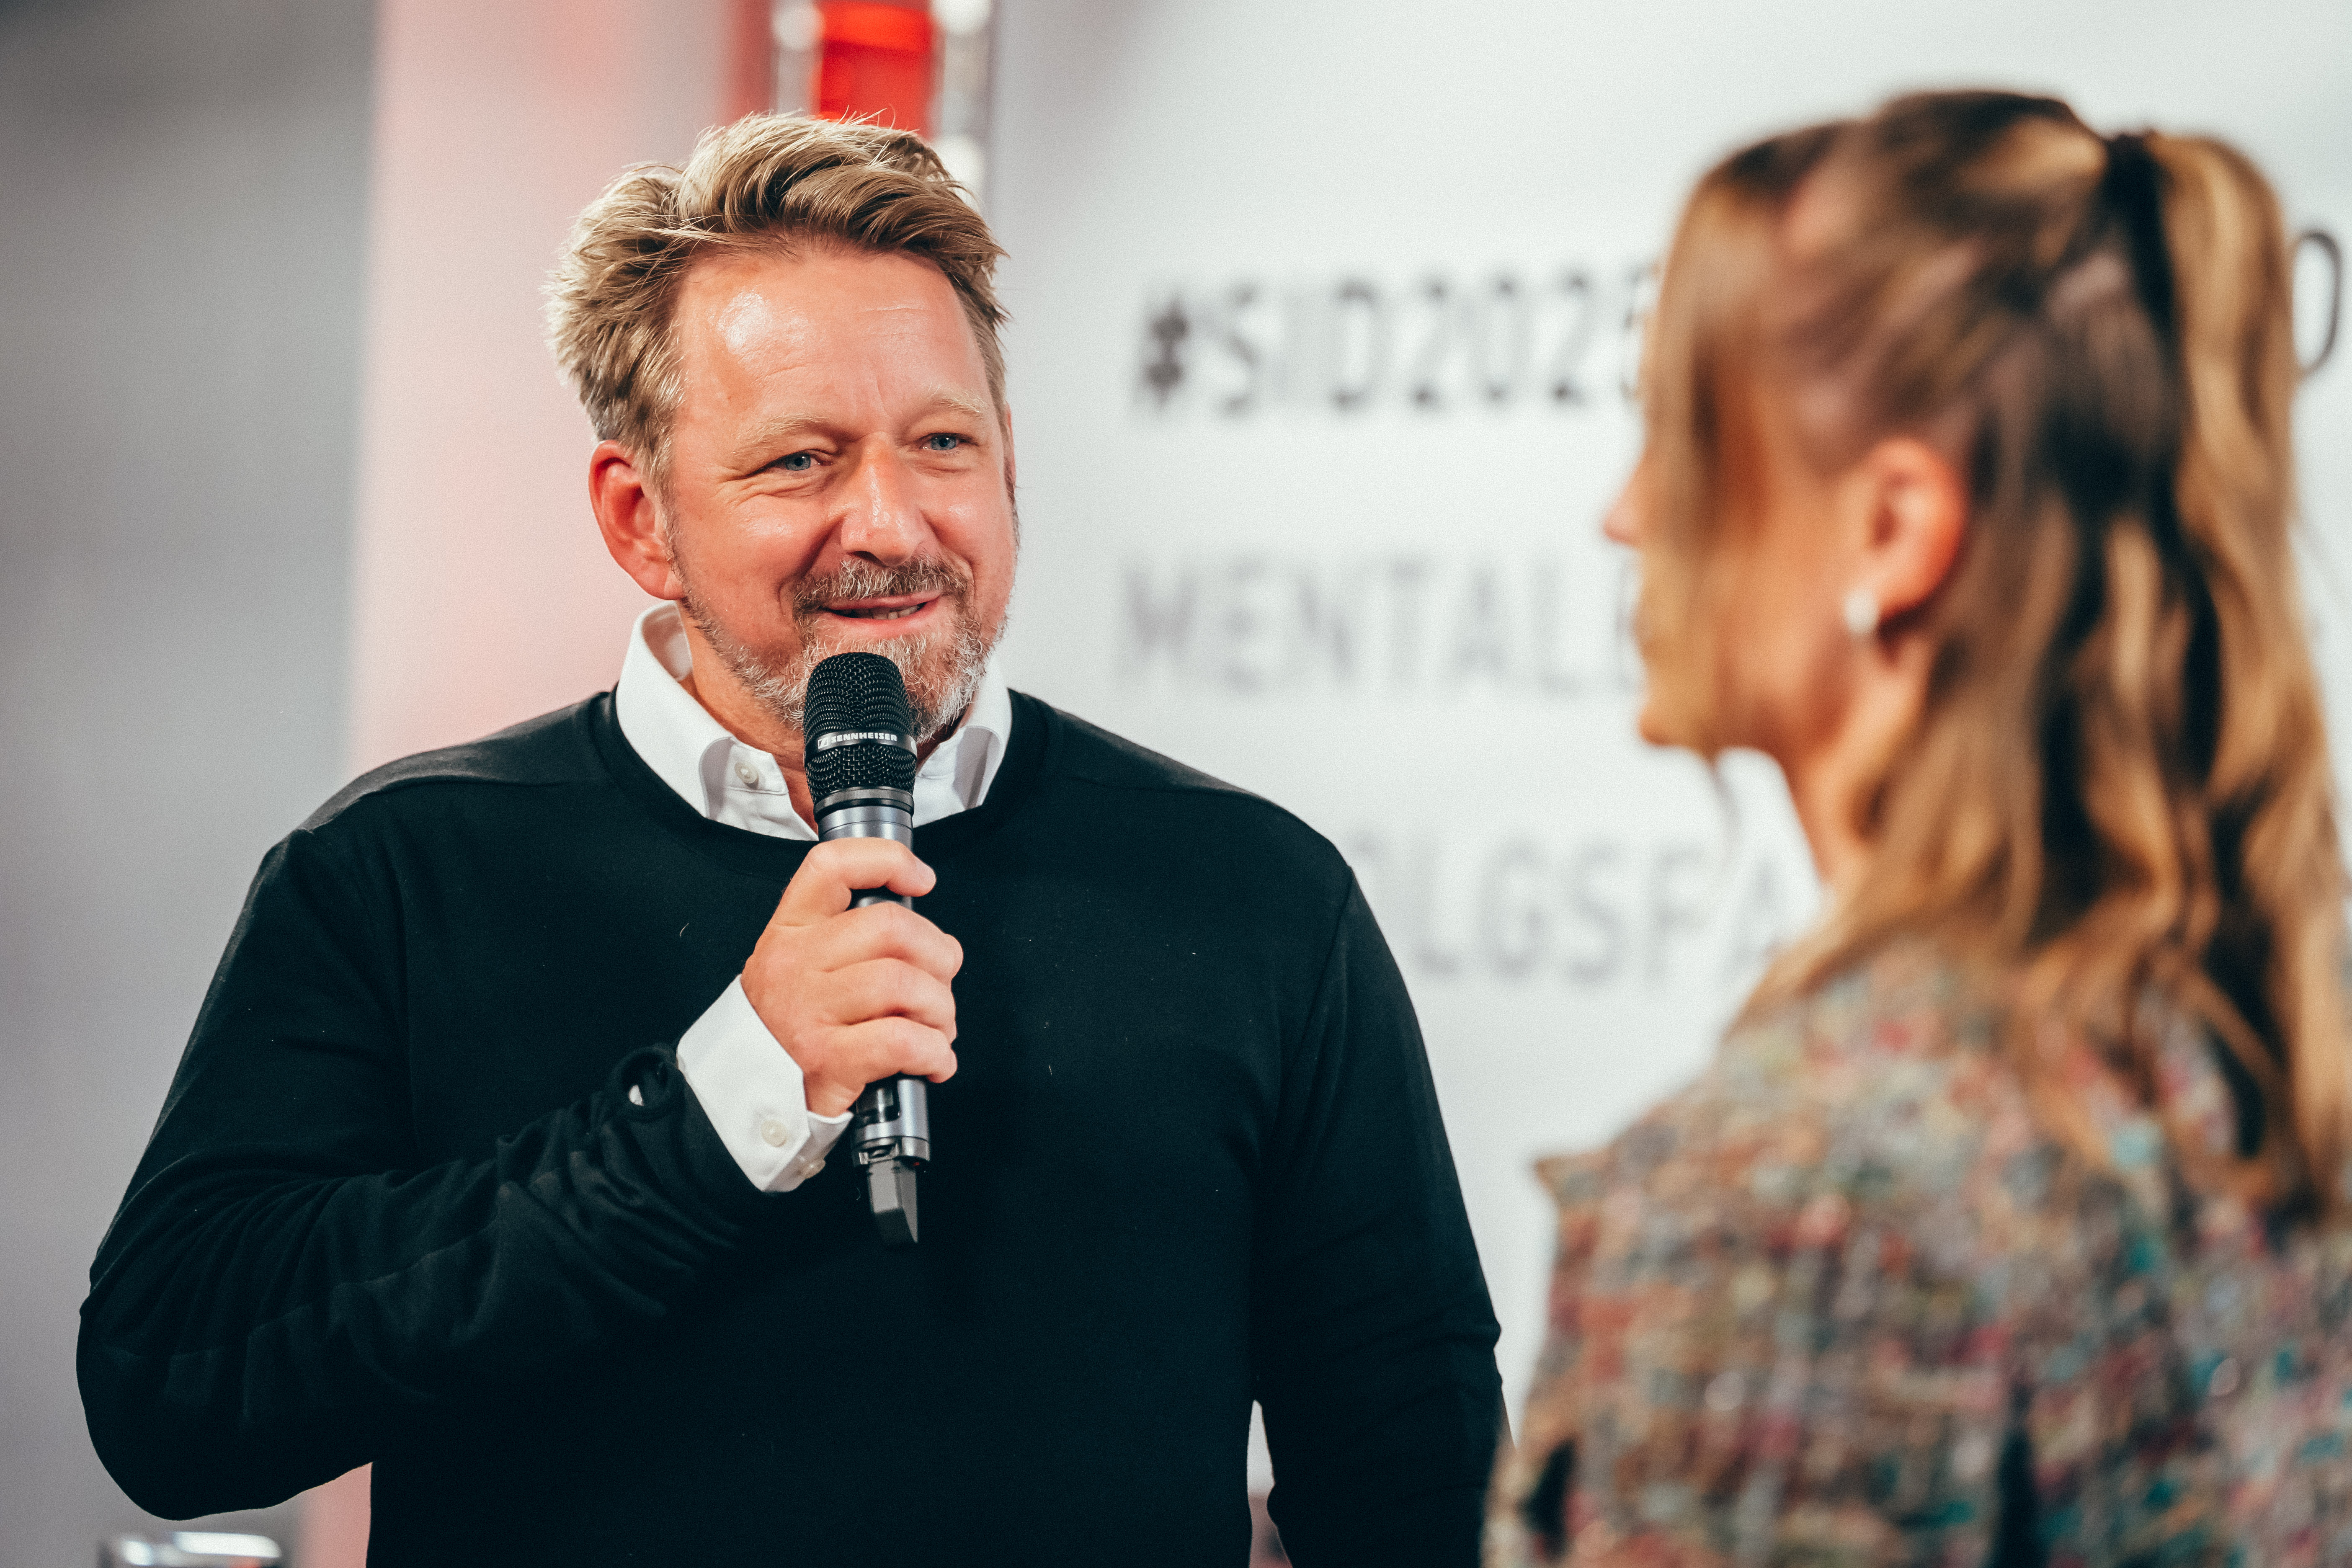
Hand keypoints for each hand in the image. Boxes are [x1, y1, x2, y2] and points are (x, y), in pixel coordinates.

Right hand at [741, 838, 962, 1117]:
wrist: (743, 1094)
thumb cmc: (788, 1027)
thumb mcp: (800, 965)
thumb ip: (848, 936)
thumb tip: (921, 930)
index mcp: (791, 930)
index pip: (833, 867)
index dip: (888, 861)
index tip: (922, 880)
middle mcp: (796, 963)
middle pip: (891, 927)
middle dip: (939, 953)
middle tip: (941, 979)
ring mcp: (809, 1011)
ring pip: (904, 983)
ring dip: (940, 1008)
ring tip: (937, 1025)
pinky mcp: (828, 1060)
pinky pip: (904, 1040)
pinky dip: (935, 1050)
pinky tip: (933, 1058)